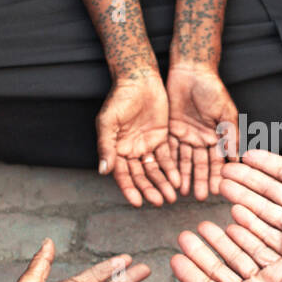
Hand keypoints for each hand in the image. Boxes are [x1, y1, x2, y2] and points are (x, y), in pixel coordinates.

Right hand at [97, 71, 179, 207]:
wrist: (139, 79)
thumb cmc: (119, 98)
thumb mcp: (109, 122)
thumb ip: (106, 146)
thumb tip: (103, 170)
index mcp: (116, 149)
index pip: (123, 175)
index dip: (130, 189)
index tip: (137, 203)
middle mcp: (131, 151)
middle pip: (141, 176)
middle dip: (150, 189)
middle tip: (160, 201)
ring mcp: (147, 145)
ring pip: (156, 170)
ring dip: (163, 183)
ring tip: (171, 196)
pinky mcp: (162, 138)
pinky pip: (168, 157)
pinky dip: (172, 169)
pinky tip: (178, 180)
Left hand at [166, 62, 238, 200]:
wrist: (191, 71)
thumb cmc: (213, 89)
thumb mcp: (225, 113)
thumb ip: (230, 136)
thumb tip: (238, 159)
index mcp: (217, 136)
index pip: (218, 161)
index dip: (218, 175)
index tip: (219, 190)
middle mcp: (201, 139)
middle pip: (200, 164)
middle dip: (200, 180)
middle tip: (200, 197)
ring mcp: (185, 136)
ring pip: (184, 160)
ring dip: (183, 176)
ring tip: (182, 192)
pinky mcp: (170, 130)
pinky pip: (169, 149)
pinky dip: (169, 163)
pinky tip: (168, 176)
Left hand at [171, 221, 281, 281]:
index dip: (191, 275)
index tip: (174, 258)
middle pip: (220, 269)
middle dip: (203, 252)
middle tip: (185, 233)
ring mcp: (268, 280)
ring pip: (238, 255)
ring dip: (222, 240)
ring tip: (206, 223)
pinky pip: (260, 246)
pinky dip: (248, 233)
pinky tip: (235, 220)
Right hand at [218, 138, 281, 281]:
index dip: (265, 163)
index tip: (246, 154)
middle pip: (268, 189)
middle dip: (246, 178)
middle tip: (225, 169)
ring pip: (262, 208)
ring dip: (242, 196)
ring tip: (222, 184)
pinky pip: (265, 233)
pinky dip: (249, 222)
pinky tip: (234, 211)